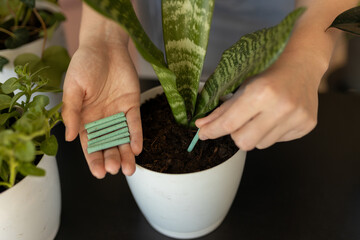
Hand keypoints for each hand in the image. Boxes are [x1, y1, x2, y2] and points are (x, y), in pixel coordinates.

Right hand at [62, 42, 141, 178]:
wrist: (105, 46)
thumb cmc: (84, 64)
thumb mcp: (73, 88)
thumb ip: (71, 112)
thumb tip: (70, 138)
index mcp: (85, 118)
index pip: (90, 144)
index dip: (93, 159)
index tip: (98, 173)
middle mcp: (102, 119)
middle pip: (107, 144)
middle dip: (111, 158)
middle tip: (115, 169)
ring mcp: (118, 113)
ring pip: (122, 138)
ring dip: (125, 153)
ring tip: (129, 168)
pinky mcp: (132, 104)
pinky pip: (135, 123)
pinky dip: (136, 135)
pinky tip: (137, 148)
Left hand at [195, 51, 319, 150]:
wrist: (302, 65)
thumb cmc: (269, 75)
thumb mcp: (242, 88)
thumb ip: (222, 110)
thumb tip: (202, 126)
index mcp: (262, 93)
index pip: (230, 124)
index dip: (212, 131)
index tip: (203, 133)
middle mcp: (281, 107)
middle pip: (244, 142)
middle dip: (236, 135)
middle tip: (240, 122)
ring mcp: (297, 118)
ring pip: (261, 145)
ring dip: (255, 134)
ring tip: (263, 116)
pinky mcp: (307, 125)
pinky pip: (278, 142)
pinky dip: (271, 132)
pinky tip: (278, 116)